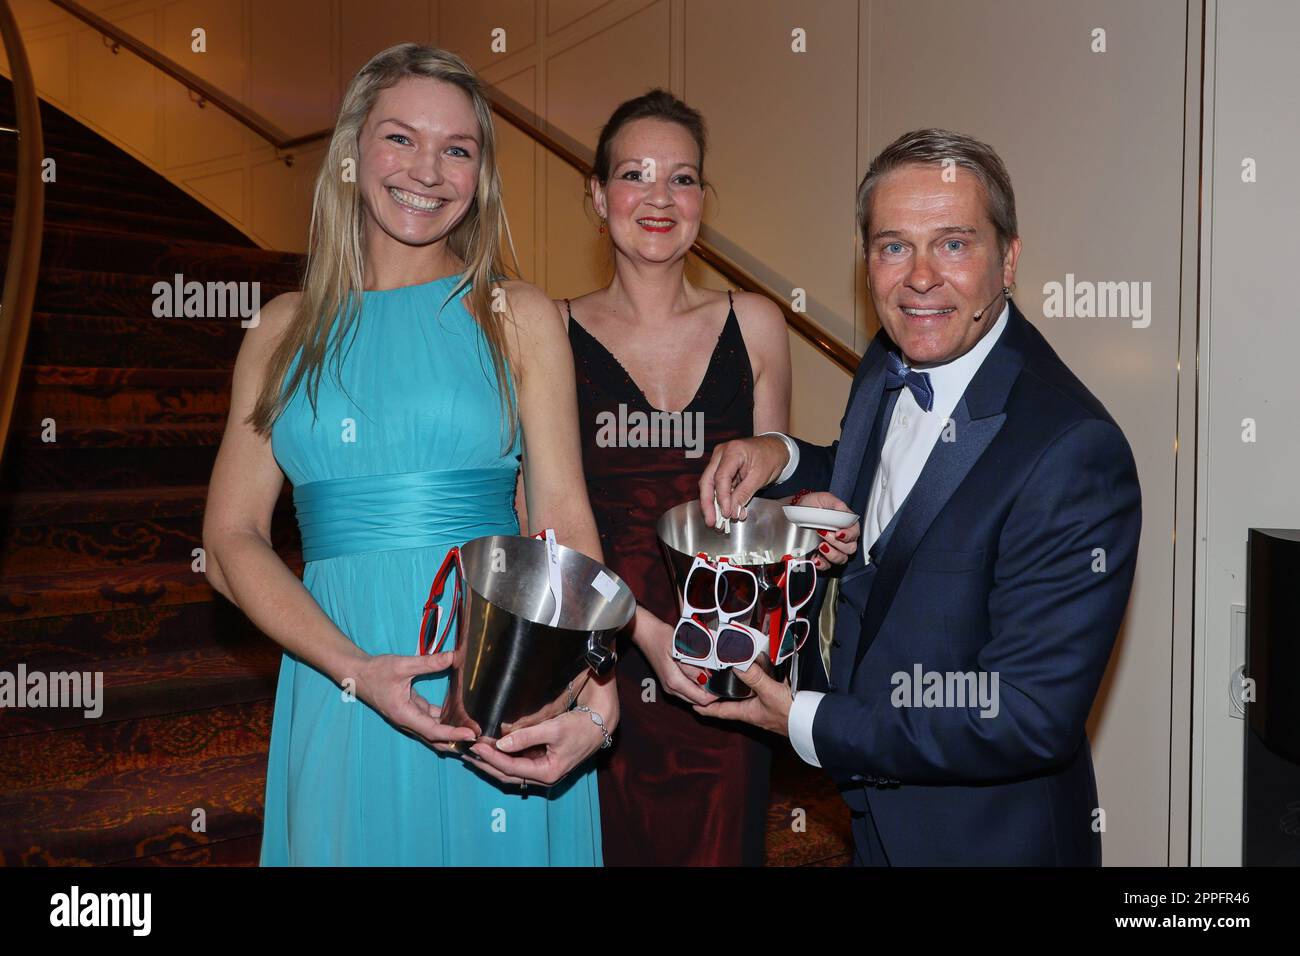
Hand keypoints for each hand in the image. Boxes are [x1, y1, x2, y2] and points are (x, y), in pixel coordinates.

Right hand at [350, 652, 477, 748]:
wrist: (357, 673)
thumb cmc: (376, 671)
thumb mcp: (402, 665)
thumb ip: (428, 663)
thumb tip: (452, 657)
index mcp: (405, 715)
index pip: (434, 731)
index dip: (453, 734)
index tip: (471, 734)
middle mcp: (408, 721)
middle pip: (436, 738)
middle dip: (457, 741)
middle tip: (479, 738)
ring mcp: (410, 717)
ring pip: (435, 730)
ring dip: (452, 731)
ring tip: (474, 729)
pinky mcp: (412, 710)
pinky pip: (432, 719)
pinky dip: (445, 719)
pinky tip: (461, 714)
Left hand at [467, 708, 608, 788]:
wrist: (599, 723)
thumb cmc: (579, 725)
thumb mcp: (552, 729)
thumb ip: (526, 737)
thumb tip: (501, 744)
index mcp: (548, 773)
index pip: (512, 767)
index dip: (492, 757)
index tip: (476, 747)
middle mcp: (544, 776)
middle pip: (508, 774)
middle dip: (486, 764)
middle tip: (467, 754)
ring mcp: (543, 770)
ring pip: (511, 770)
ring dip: (492, 762)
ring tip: (474, 753)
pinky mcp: (543, 761)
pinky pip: (519, 763)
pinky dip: (504, 757)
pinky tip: (492, 749)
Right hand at [632, 608, 717, 705]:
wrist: (645, 633)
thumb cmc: (662, 637)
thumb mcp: (680, 649)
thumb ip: (693, 667)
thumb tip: (707, 679)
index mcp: (674, 682)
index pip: (701, 700)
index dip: (715, 693)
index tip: (723, 681)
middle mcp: (671, 689)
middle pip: (698, 701)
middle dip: (711, 692)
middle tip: (719, 676)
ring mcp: (670, 687)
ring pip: (694, 697)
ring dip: (704, 688)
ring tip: (711, 672)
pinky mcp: (670, 683)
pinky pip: (688, 690)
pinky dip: (697, 685)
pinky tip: (701, 671)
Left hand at [692, 660, 791, 735]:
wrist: (812, 719)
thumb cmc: (790, 713)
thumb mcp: (769, 693)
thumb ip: (754, 678)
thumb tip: (736, 664)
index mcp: (746, 712)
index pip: (720, 711)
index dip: (705, 707)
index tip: (691, 703)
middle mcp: (752, 708)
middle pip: (730, 699)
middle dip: (719, 690)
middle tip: (706, 679)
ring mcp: (764, 703)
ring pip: (744, 690)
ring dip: (737, 681)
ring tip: (727, 668)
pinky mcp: (775, 696)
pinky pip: (760, 684)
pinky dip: (755, 675)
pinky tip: (756, 665)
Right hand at [699, 435, 789, 523]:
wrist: (775, 448)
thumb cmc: (770, 457)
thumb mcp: (760, 476)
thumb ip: (745, 493)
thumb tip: (733, 511)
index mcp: (733, 451)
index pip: (721, 477)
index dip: (722, 498)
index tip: (726, 513)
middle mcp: (721, 454)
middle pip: (707, 481)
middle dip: (708, 503)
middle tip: (711, 521)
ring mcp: (719, 461)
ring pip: (709, 485)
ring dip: (712, 504)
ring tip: (716, 522)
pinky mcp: (721, 469)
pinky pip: (717, 486)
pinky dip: (720, 500)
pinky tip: (725, 512)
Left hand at [796, 491, 860, 571]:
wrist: (791, 514)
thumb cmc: (808, 506)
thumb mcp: (822, 499)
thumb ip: (835, 504)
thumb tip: (843, 511)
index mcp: (844, 524)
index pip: (855, 532)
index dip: (849, 535)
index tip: (838, 533)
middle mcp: (840, 538)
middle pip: (850, 548)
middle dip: (837, 543)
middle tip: (823, 534)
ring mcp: (832, 549)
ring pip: (841, 559)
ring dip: (832, 554)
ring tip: (820, 545)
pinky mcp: (821, 558)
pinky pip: (827, 566)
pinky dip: (822, 564)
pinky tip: (815, 558)